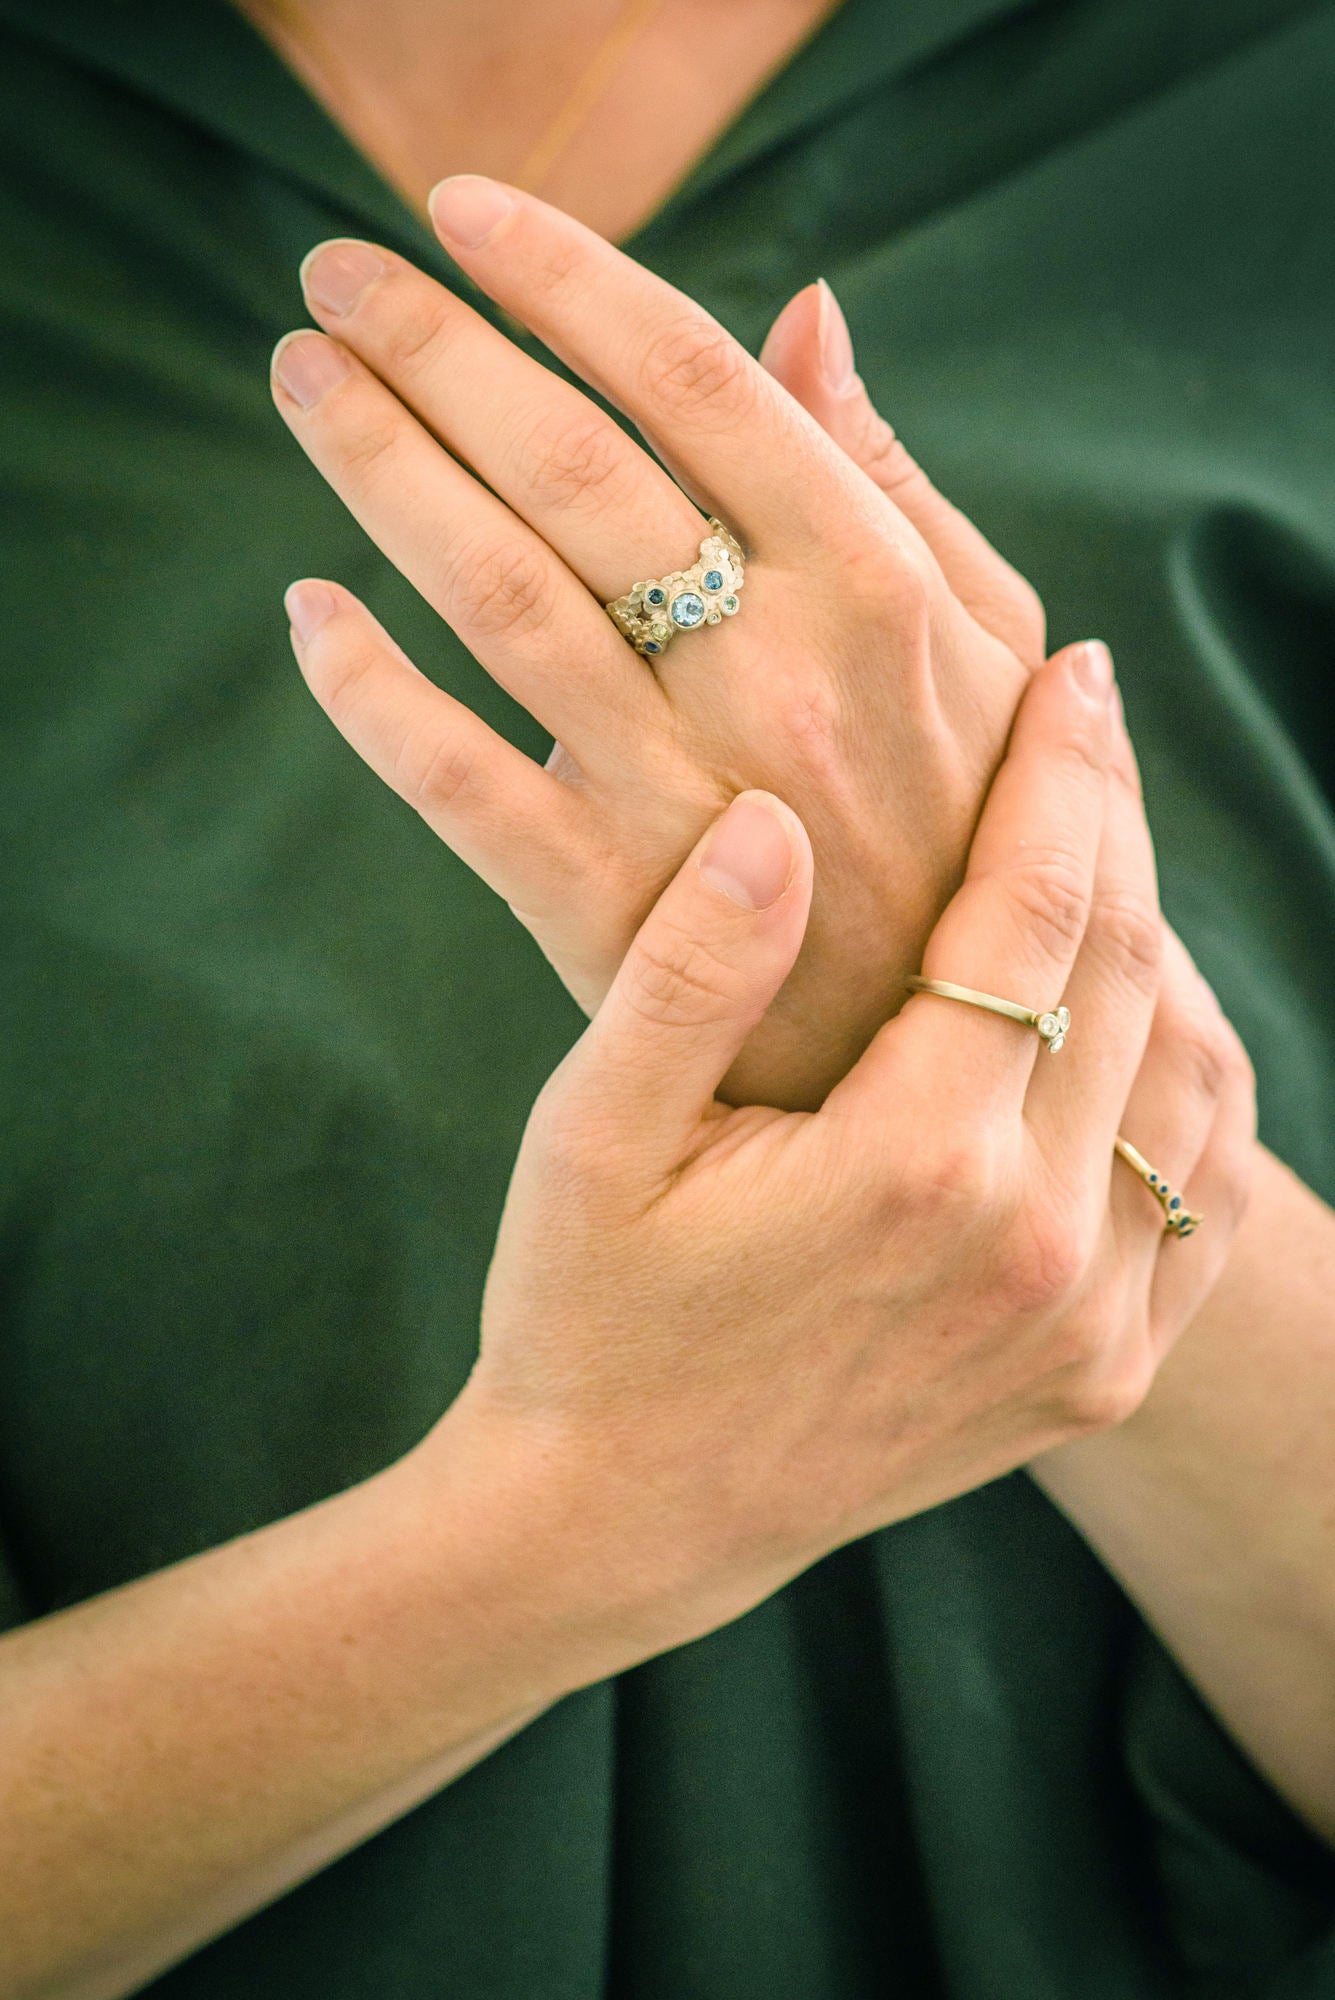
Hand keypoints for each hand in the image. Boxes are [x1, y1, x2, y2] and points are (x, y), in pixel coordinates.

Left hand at [273, 176, 1043, 1107]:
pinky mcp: (608, 911)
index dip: (568, 280)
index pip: (699, 384)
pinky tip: (310, 613)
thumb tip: (806, 312)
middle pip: (570, 466)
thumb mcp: (983, 640)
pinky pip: (459, 784)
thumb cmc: (974, 820)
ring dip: (382, 471)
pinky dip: (367, 693)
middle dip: (437, 350)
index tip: (461, 213)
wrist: (954, 1047)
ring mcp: (684, 794)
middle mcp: (776, 672)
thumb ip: (891, 476)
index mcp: (875, 584)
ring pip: (499, 595)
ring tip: (306, 383)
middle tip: (334, 280)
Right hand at [431, 645, 1253, 1644]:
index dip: (1057, 776)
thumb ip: (686, 971)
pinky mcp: (1093, 1378)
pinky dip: (1192, 1087)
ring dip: (1159, 946)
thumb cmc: (585, 1315)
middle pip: (1124, 973)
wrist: (619, 1522)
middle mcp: (1035, 1247)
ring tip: (1104, 854)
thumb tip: (776, 817)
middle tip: (1088, 724)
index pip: (1032, 914)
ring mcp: (1084, 1327)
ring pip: (1189, 1078)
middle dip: (1113, 828)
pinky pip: (1201, 1198)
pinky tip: (1140, 1021)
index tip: (1071, 671)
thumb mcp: (591, 1138)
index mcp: (914, 1166)